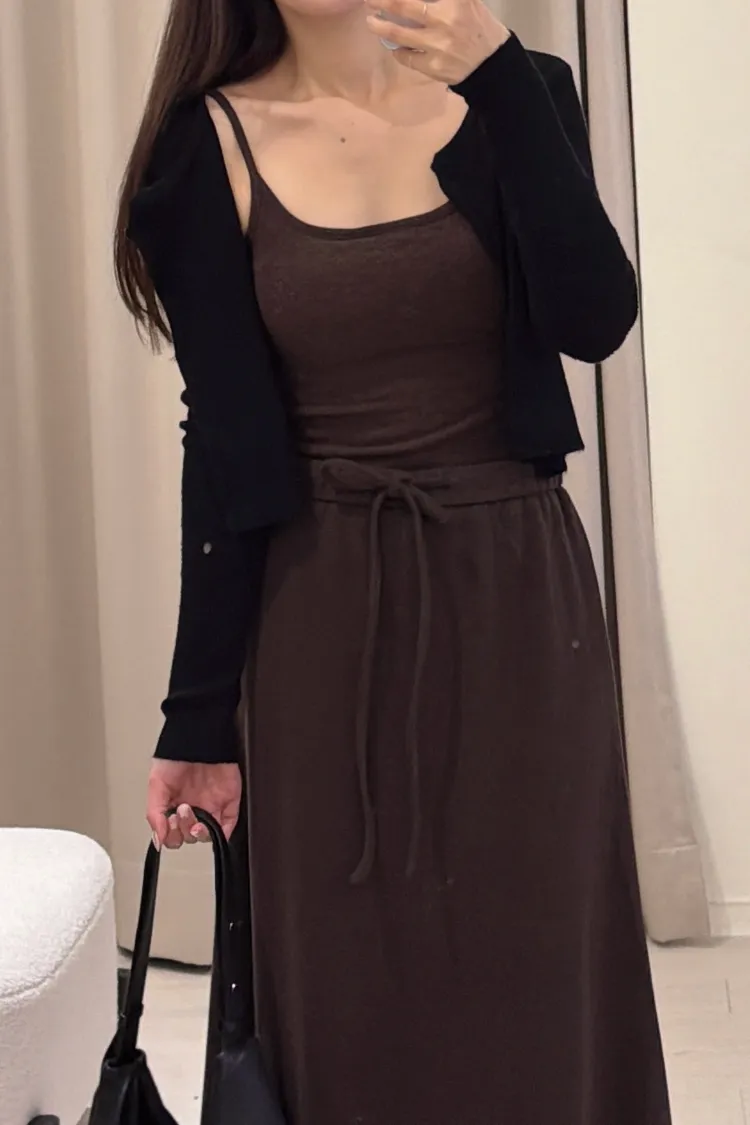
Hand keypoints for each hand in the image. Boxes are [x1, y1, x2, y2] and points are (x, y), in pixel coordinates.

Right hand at [146, 759, 241, 849]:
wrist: (199, 738)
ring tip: (193, 812)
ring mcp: (212, 807)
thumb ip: (154, 814)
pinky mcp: (229, 802)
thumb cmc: (176, 756)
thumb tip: (158, 840)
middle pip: (189, 837)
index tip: (169, 823)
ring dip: (200, 832)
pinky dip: (222, 831)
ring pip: (208, 835)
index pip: (172, 836)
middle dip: (184, 829)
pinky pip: (229, 825)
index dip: (171, 835)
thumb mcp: (156, 784)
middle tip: (181, 809)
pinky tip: (212, 825)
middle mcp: (193, 809)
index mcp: (174, 807)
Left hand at [366, 0, 510, 85]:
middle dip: (384, 1)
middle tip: (369, 0)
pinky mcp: (434, 65)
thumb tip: (419, 3)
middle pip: (405, 6)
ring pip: (401, 34)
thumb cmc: (478, 26)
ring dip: (382, 27)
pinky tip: (395, 46)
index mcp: (457, 0)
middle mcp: (445, 19)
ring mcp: (438, 44)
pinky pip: (408, 57)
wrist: (492, 63)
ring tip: (371, 22)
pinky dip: (399, 51)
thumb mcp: (468, 1)